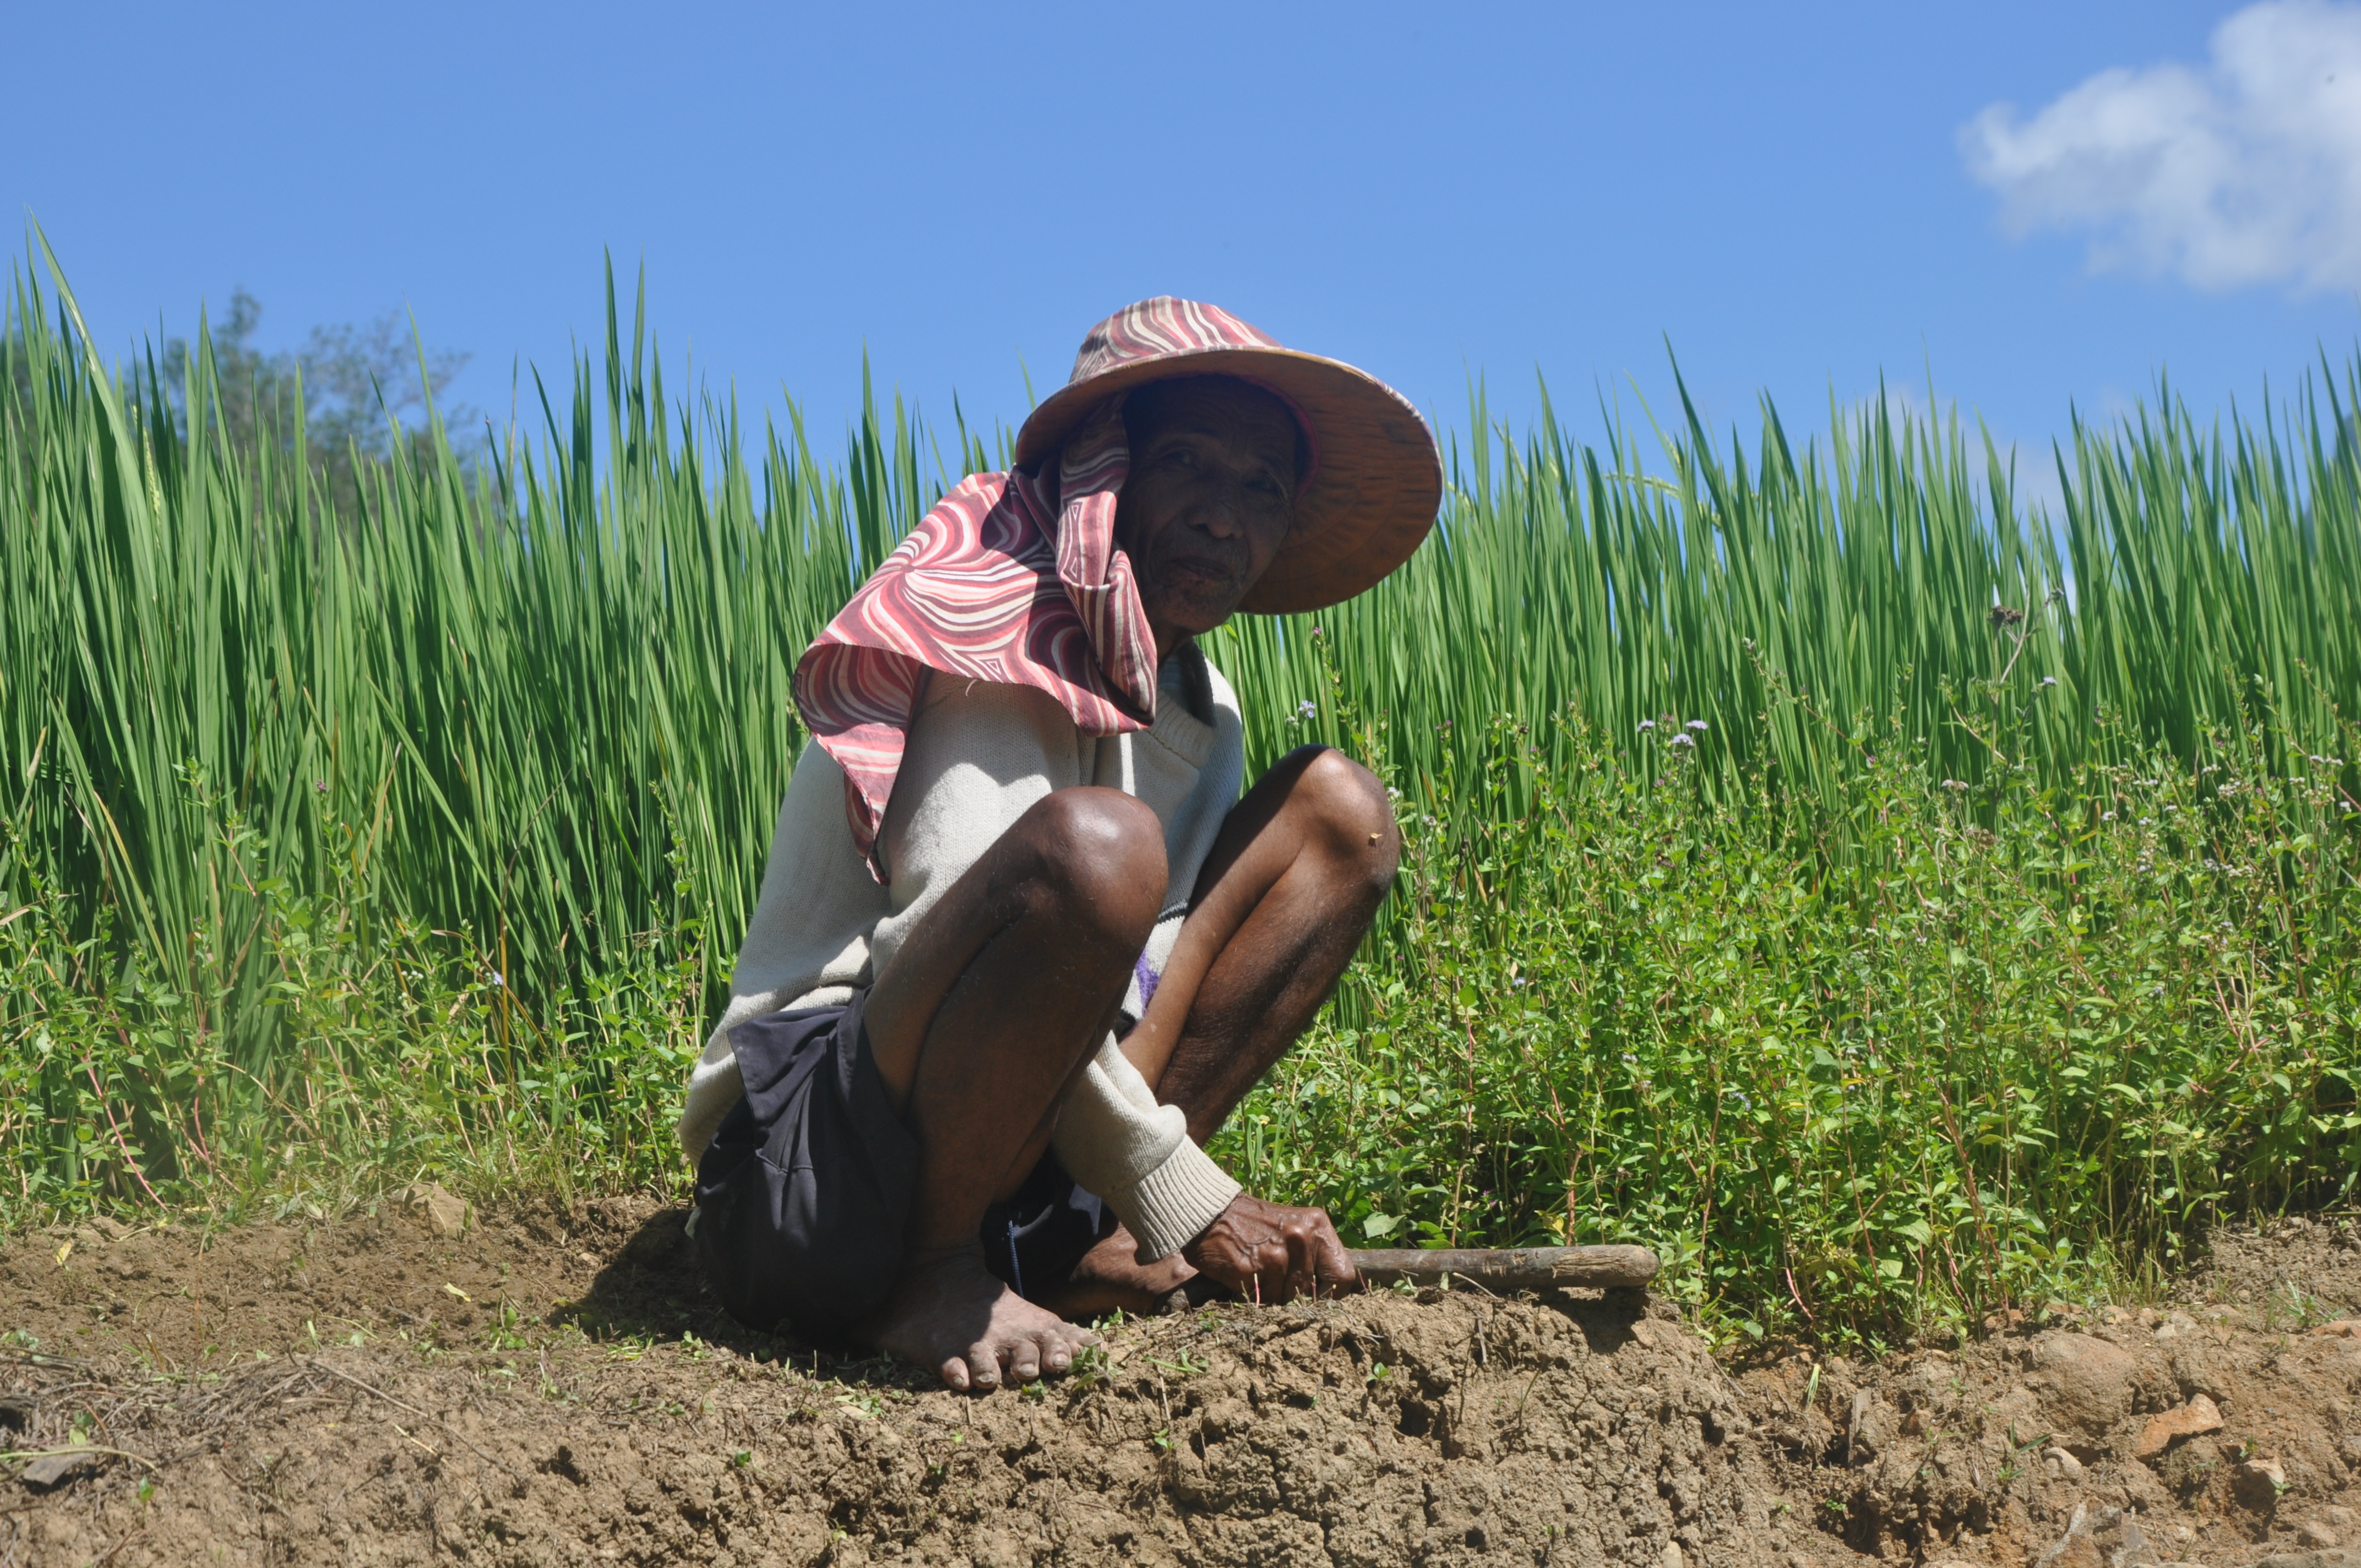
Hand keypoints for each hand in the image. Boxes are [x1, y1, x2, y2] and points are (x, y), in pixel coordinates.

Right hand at [1179, 1194, 1357, 1303]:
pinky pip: (1262, 1299)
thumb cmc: (1257, 1226)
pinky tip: (1244, 1274)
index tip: (1317, 1294)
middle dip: (1295, 1295)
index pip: (1343, 1276)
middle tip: (1276, 1279)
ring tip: (1259, 1272)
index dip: (1332, 1293)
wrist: (1211, 1214)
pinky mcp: (1252, 1268)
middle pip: (1313, 1292)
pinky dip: (1253, 1294)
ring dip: (1272, 1294)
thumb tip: (1341, 1289)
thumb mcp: (1296, 1227)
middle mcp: (1301, 1237)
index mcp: (1317, 1225)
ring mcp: (1276, 1254)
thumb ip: (1316, 1254)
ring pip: (1286, 1298)